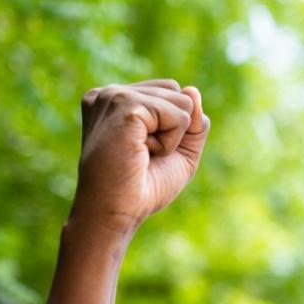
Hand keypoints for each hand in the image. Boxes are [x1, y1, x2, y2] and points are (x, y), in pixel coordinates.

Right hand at [70, 79, 209, 237]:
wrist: (115, 213)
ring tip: (140, 153)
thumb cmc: (142, 188)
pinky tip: (141, 153)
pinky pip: (179, 116)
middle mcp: (109, 93)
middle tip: (143, 154)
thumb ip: (194, 121)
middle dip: (175, 130)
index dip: (174, 128)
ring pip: (183, 102)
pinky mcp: (125, 105)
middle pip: (179, 93)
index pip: (171, 93)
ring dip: (173, 137)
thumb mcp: (180, 151)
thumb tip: (193, 90)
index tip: (143, 151)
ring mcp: (114, 95)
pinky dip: (170, 142)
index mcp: (115, 100)